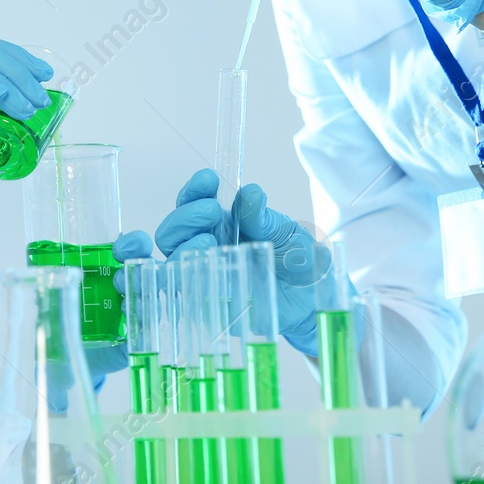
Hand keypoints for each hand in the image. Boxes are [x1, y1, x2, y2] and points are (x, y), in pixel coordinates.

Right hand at [136, 170, 350, 357]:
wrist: (313, 301)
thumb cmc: (298, 263)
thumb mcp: (288, 234)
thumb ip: (265, 217)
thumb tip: (250, 193)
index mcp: (221, 224)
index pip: (192, 202)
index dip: (194, 190)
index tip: (207, 180)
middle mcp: (206, 248)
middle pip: (171, 231)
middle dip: (185, 216)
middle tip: (211, 211)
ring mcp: (204, 276)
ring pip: (170, 260)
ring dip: (182, 245)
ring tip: (210, 239)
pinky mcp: (209, 304)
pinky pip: (183, 293)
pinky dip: (180, 278)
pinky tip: (197, 269)